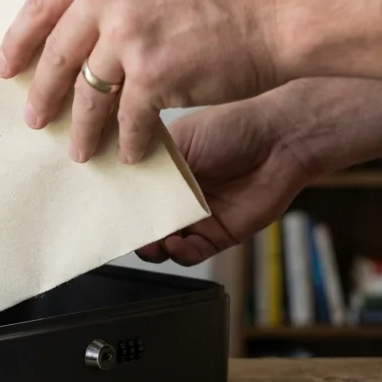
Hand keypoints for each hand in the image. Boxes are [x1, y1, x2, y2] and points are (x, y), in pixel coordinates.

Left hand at [0, 0, 284, 164]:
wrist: (285, 7)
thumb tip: (76, 28)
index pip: (42, 2)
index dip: (19, 40)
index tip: (7, 66)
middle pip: (55, 53)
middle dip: (42, 94)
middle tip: (33, 118)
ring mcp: (130, 34)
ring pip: (87, 94)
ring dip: (81, 128)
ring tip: (78, 149)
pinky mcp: (154, 75)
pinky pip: (127, 119)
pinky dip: (127, 141)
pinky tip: (129, 153)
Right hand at [136, 97, 317, 266]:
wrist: (279, 141)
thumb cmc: (232, 128)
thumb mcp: (180, 141)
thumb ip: (150, 166)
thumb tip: (120, 184)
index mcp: (165, 171)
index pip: (133, 194)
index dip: (118, 203)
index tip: (102, 210)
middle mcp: (179, 196)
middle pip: (146, 222)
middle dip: (132, 230)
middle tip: (122, 231)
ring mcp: (197, 217)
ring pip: (164, 244)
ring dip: (153, 246)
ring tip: (149, 241)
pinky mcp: (219, 235)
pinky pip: (192, 253)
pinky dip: (179, 253)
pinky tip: (176, 242)